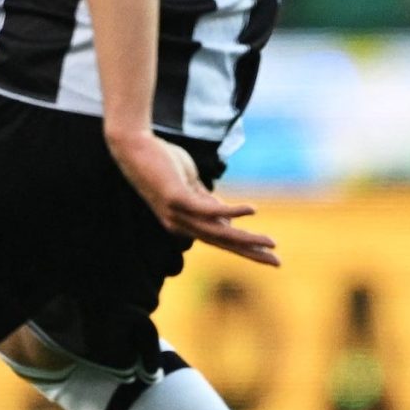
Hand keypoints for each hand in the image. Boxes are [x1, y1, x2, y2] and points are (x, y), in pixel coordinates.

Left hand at [108, 130, 278, 266]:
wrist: (133, 146)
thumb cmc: (161, 162)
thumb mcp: (188, 185)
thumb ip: (205, 200)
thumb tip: (226, 213)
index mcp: (184, 223)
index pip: (220, 240)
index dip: (245, 249)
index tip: (268, 256)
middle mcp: (179, 225)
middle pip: (222, 243)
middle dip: (251, 253)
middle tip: (277, 262)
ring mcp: (176, 214)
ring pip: (217, 232)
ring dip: (246, 239)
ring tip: (271, 242)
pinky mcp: (176, 198)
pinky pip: (208, 209)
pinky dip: (231, 212)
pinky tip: (252, 210)